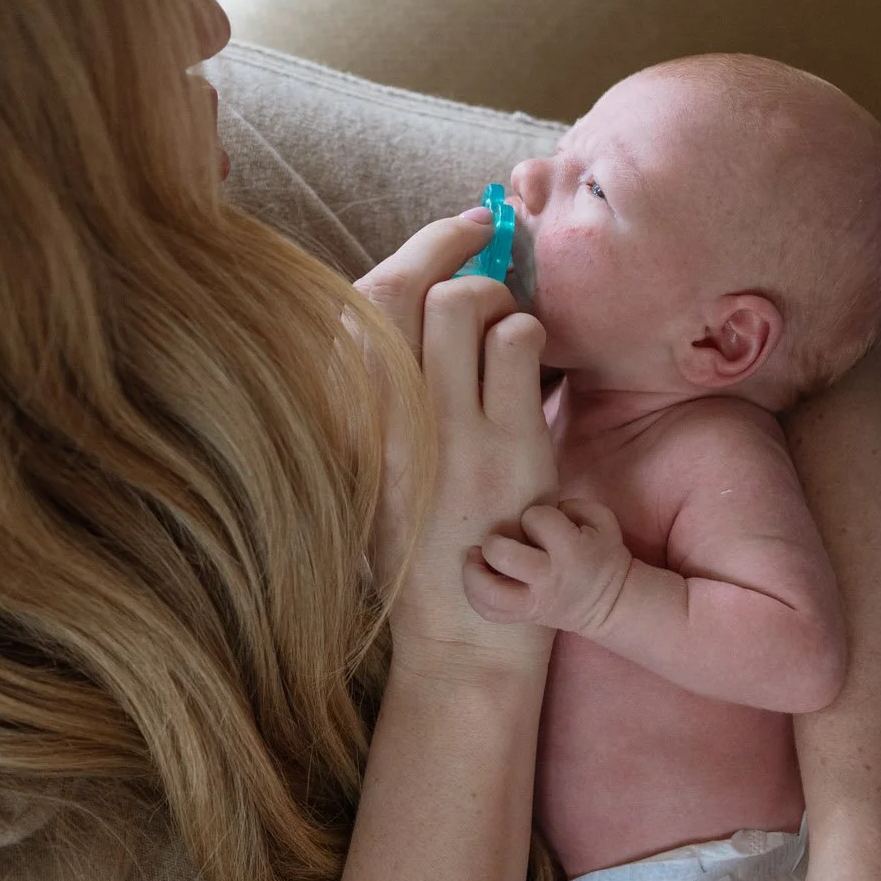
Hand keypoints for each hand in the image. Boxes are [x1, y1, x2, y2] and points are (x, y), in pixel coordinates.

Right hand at [355, 215, 556, 669]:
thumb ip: (378, 405)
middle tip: (490, 262)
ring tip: (512, 327)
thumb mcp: (370, 478)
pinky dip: (532, 337)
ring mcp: (446, 433)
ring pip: (465, 305)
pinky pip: (520, 345)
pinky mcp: (506, 450)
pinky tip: (535, 368)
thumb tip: (408, 316)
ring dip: (498, 299)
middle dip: (455, 257)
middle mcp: (383, 422)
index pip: (357, 307)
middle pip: (405, 289)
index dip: (410, 254)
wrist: (461, 645)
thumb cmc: (422, 560)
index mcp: (345, 426)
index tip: (450, 235)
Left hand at [467, 498, 631, 634]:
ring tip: (475, 557)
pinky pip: (489, 612)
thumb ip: (573, 505)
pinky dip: (475, 595)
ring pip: (489, 592)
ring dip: (473, 571)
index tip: (542, 524)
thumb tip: (541, 508)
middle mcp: (548, 578)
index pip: (535, 520)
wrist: (609, 603)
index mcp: (570, 551)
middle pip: (503, 556)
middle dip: (494, 541)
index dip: (535, 516)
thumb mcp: (602, 520)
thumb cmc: (602, 554)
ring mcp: (533, 602)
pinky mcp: (524, 617)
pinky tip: (478, 577)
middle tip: (499, 539)